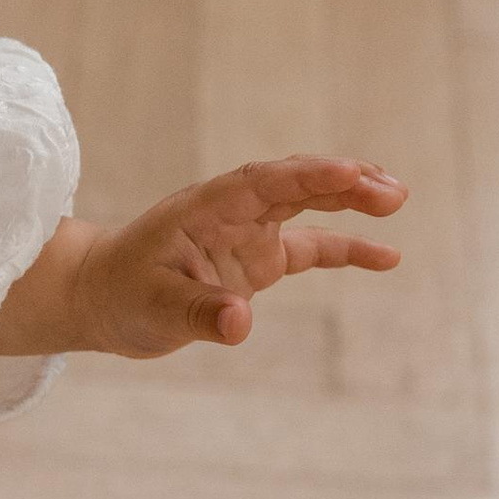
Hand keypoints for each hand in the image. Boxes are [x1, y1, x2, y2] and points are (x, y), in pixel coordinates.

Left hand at [0, 155, 406, 359]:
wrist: (101, 300)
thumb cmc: (121, 295)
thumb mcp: (154, 308)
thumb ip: (199, 313)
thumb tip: (241, 324)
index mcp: (205, 209)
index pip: (263, 183)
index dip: (306, 176)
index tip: (349, 174)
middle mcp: (233, 212)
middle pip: (295, 184)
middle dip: (342, 182)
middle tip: (390, 191)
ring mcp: (249, 233)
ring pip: (308, 205)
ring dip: (351, 200)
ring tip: (396, 199)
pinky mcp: (258, 259)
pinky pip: (312, 248)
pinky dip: (347, 248)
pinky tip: (388, 257)